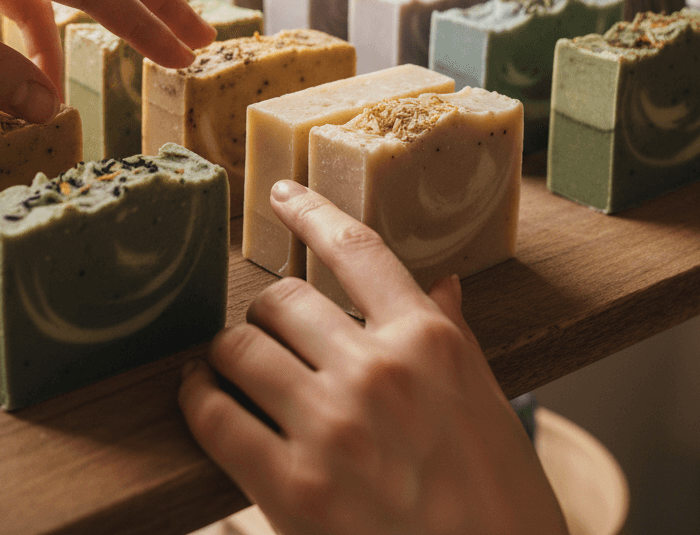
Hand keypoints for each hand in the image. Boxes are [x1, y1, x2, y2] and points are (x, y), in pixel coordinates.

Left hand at [179, 180, 567, 534]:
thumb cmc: (502, 508)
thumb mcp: (491, 409)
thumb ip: (454, 338)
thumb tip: (444, 282)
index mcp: (430, 343)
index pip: (357, 248)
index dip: (311, 212)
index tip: (282, 195)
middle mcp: (378, 372)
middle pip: (284, 298)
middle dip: (268, 312)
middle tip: (266, 333)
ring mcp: (333, 428)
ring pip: (240, 346)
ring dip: (227, 352)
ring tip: (225, 363)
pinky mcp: (293, 489)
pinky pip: (215, 416)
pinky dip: (198, 400)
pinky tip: (201, 396)